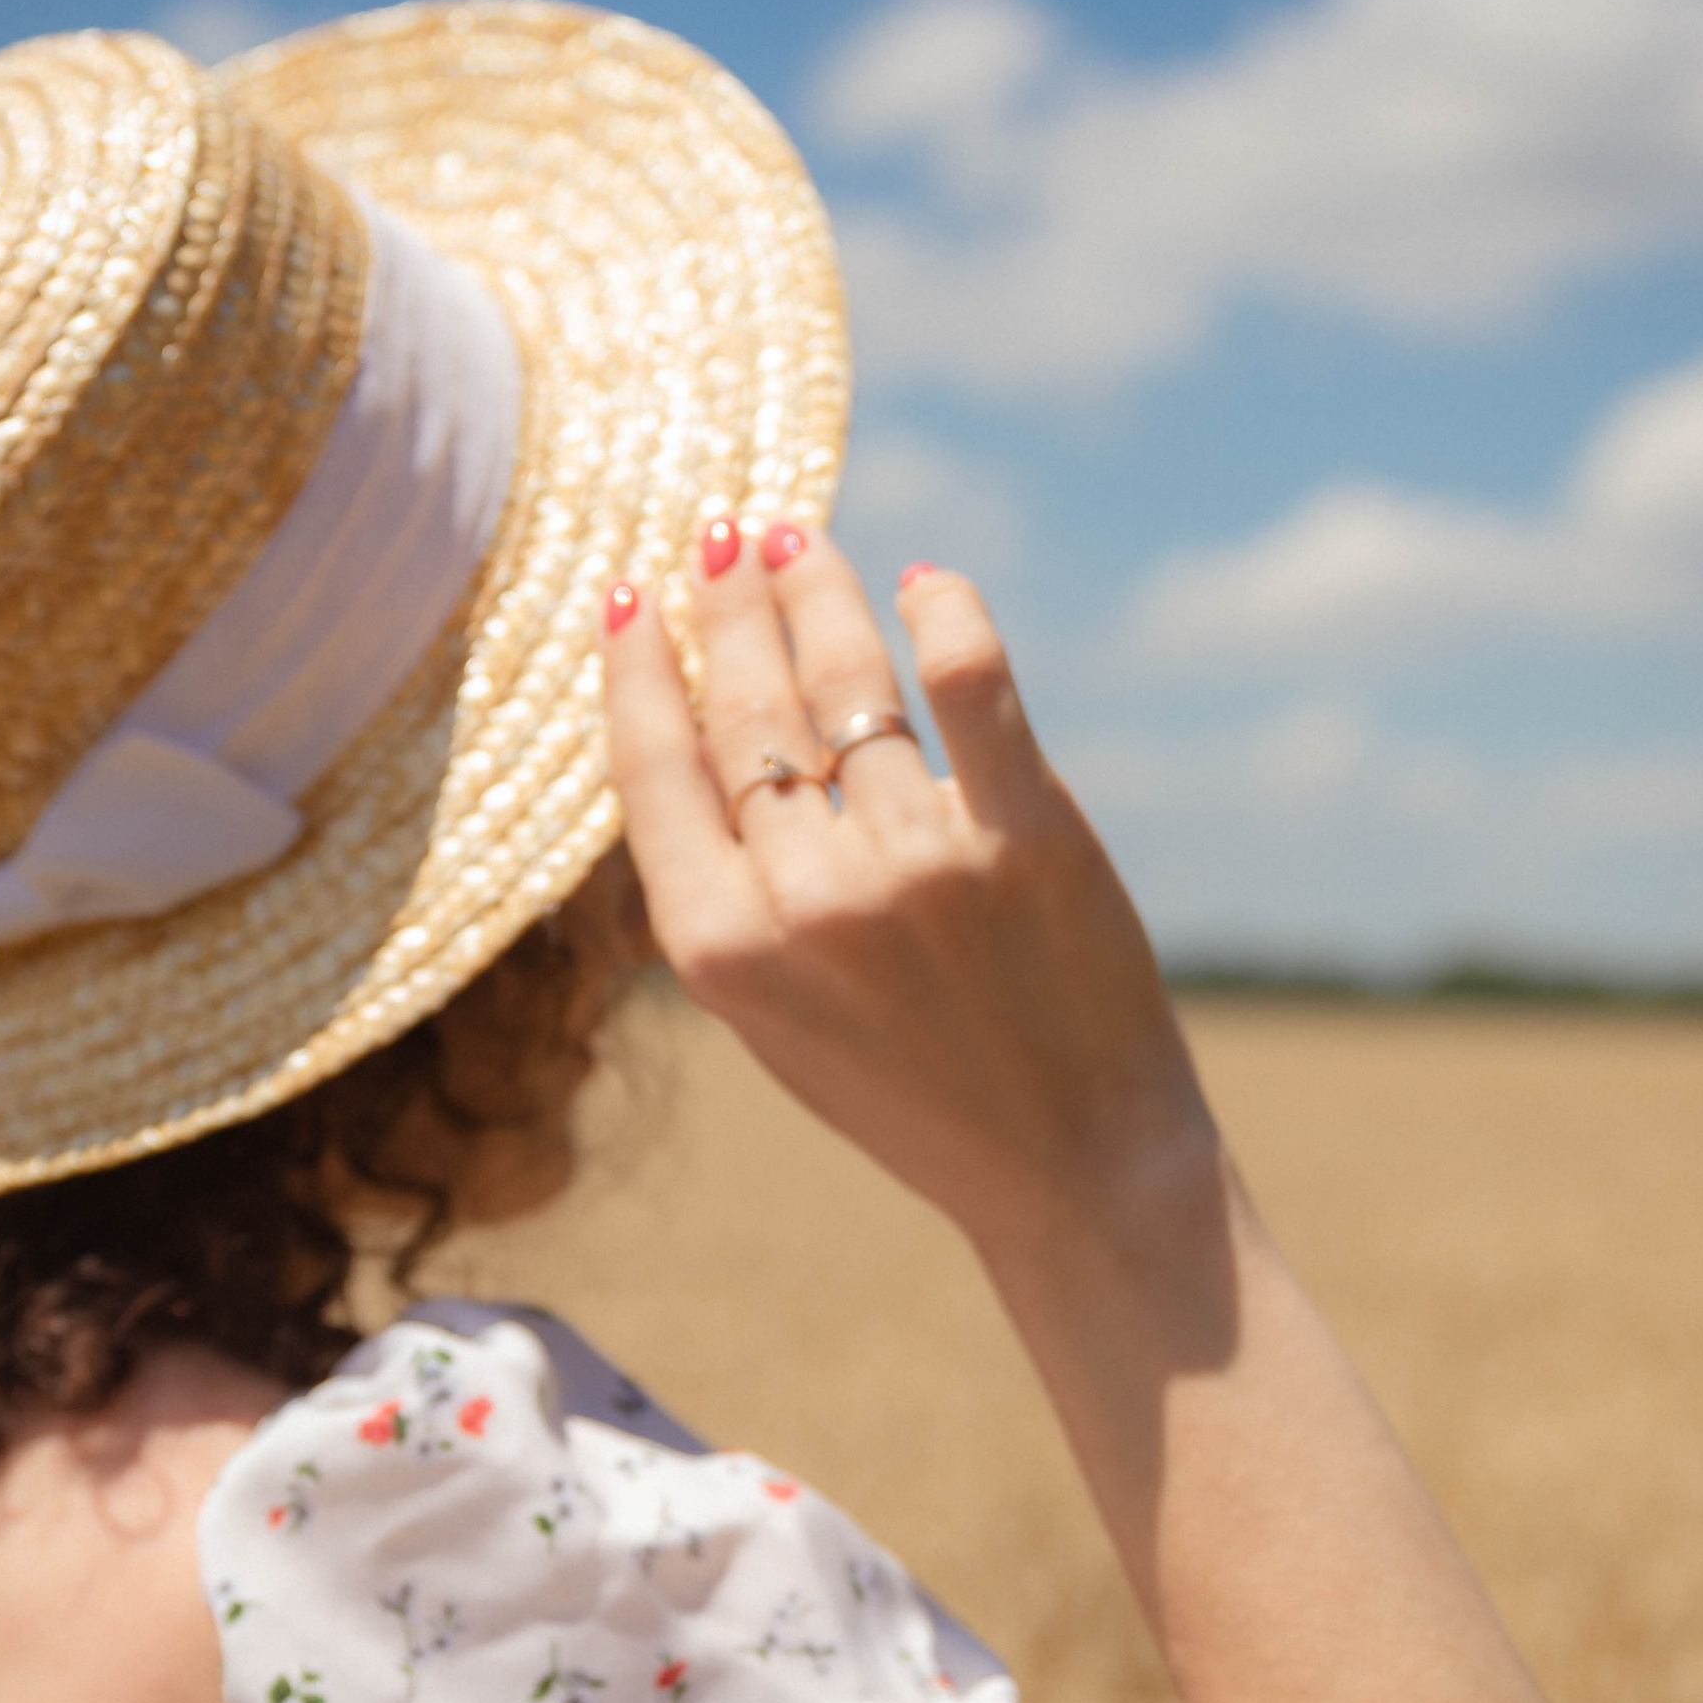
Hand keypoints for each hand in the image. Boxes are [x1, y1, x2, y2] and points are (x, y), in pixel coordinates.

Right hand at [599, 527, 1213, 1254]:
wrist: (1071, 1167)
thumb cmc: (913, 1093)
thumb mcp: (775, 1021)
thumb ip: (726, 897)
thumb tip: (693, 732)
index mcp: (720, 951)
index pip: (653, 768)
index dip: (637, 669)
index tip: (632, 596)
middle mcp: (805, 899)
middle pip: (746, 709)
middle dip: (729, 604)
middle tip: (726, 535)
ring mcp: (916, 863)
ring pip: (847, 683)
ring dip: (818, 593)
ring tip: (801, 543)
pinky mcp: (1025, 837)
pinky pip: (969, 686)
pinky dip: (944, 614)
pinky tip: (926, 582)